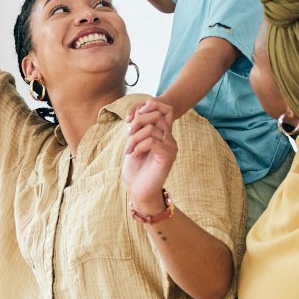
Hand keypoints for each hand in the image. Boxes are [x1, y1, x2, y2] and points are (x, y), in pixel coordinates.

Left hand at [122, 99, 177, 213]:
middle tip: (128, 136)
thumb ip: (139, 128)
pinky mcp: (167, 156)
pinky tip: (134, 155)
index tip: (132, 118)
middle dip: (137, 122)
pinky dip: (139, 146)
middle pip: (157, 116)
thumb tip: (139, 111)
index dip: (150, 107)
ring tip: (128, 150)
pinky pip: (152, 141)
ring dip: (134, 138)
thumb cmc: (135, 170)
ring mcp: (171, 148)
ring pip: (152, 128)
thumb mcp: (134, 144)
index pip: (165, 110)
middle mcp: (170, 140)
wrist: (138, 191)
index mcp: (164, 136)